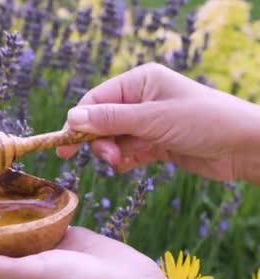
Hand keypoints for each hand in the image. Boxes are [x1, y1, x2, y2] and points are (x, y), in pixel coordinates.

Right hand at [57, 63, 259, 183]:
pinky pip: (128, 151)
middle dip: (99, 140)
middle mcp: (141, 99)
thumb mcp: (152, 119)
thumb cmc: (203, 121)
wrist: (245, 147)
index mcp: (139, 82)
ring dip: (113, 152)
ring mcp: (148, 122)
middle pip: (101, 121)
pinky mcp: (156, 142)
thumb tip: (71, 117)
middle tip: (107, 157)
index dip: (79, 121)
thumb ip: (110, 119)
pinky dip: (126, 160)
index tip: (66, 144)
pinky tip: (131, 165)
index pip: (96, 99)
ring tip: (122, 162)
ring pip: (113, 139)